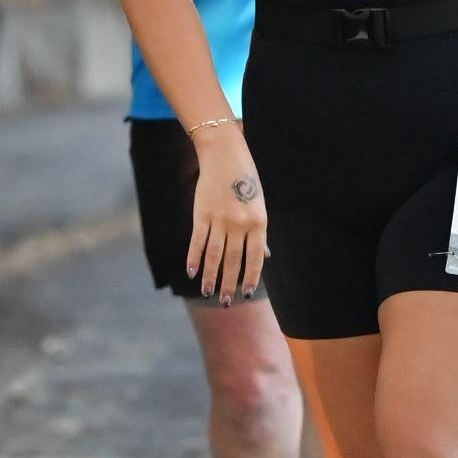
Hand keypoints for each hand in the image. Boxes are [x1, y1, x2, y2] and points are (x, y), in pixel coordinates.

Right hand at [186, 130, 267, 304]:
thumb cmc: (247, 183)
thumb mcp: (259, 207)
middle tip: (226, 302)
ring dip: (210, 276)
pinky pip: (197, 240)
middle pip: (233, 260)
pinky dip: (193, 257)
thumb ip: (259, 234)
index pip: (255, 257)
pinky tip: (191, 272)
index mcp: (258, 222)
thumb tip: (266, 257)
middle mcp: (239, 223)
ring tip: (207, 292)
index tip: (246, 294)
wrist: (226, 156)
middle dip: (229, 283)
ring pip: (214, 254)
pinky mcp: (202, 214)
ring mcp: (219, 219)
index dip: (251, 277)